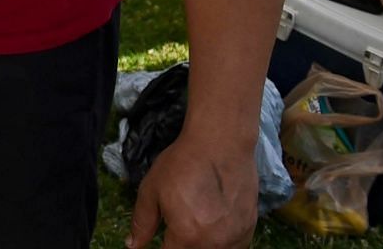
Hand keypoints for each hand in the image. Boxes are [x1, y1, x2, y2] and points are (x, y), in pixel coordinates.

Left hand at [127, 136, 257, 247]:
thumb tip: (133, 245)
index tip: (163, 238)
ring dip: (201, 244)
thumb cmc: (182, 164)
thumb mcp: (152, 190)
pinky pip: (234, 248)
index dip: (163, 248)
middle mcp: (214, 243)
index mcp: (186, 235)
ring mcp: (235, 238)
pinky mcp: (249, 230)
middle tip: (180, 222)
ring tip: (196, 222)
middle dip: (181, 243)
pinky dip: (221, 243)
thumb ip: (142, 222)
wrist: (221, 144)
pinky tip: (214, 227)